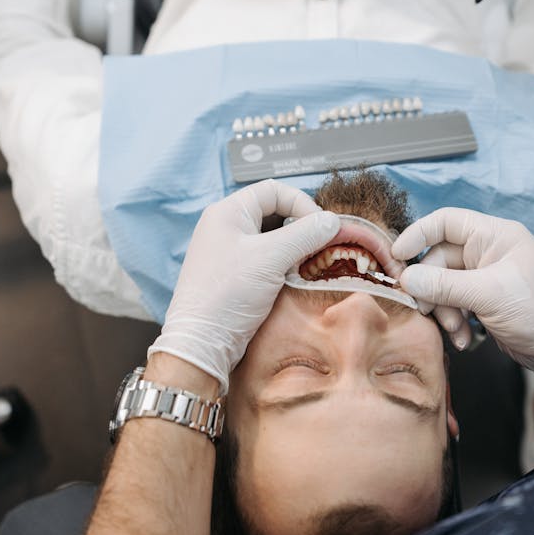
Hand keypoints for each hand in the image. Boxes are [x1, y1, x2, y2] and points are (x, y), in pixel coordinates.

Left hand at [147, 181, 339, 391]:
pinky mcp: (235, 274)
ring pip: (272, 236)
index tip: (321, 227)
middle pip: (274, 212)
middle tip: (318, 246)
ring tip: (307, 263)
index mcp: (228, 212)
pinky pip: (266, 258)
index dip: (302, 204)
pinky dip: (284, 263)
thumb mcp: (272, 258)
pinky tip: (294, 278)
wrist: (201, 344)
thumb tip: (332, 221)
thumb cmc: (228, 294)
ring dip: (294, 247)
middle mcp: (226, 226)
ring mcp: (229, 251)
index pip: (274, 190)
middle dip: (301, 226)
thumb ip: (305, 234)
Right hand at [391, 209, 533, 398]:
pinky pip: (455, 305)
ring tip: (454, 330)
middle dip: (431, 287)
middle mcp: (490, 252)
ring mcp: (487, 279)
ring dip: (443, 310)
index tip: (397, 257)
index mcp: (496, 236)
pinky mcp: (486, 303)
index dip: (418, 235)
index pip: (446, 221)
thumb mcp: (491, 296)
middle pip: (439, 259)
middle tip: (426, 310)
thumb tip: (408, 280)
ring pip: (444, 286)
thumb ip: (446, 286)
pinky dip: (454, 322)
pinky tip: (464, 339)